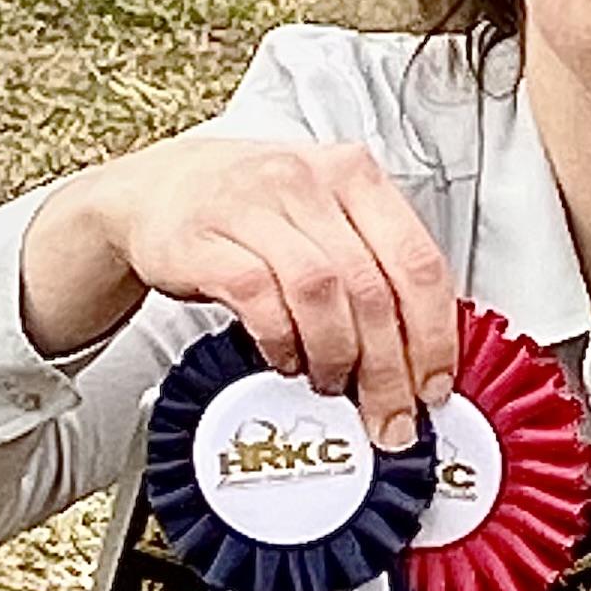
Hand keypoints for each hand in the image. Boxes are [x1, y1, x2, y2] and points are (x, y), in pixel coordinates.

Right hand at [19, 133, 458, 446]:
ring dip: (335, 356)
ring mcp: (251, 204)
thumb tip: (424, 358)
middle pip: (372, 289)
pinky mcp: (202, 237)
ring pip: (320, 293)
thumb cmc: (255, 213)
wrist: (155, 191)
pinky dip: (281, 341)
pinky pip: (259, 298)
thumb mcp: (327, 218)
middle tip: (389, 416)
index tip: (435, 386)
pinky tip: (286, 358)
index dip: (435, 336)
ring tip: (331, 382)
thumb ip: (378, 269)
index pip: (418, 261)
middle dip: (388, 370)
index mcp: (355, 174)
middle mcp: (306, 180)